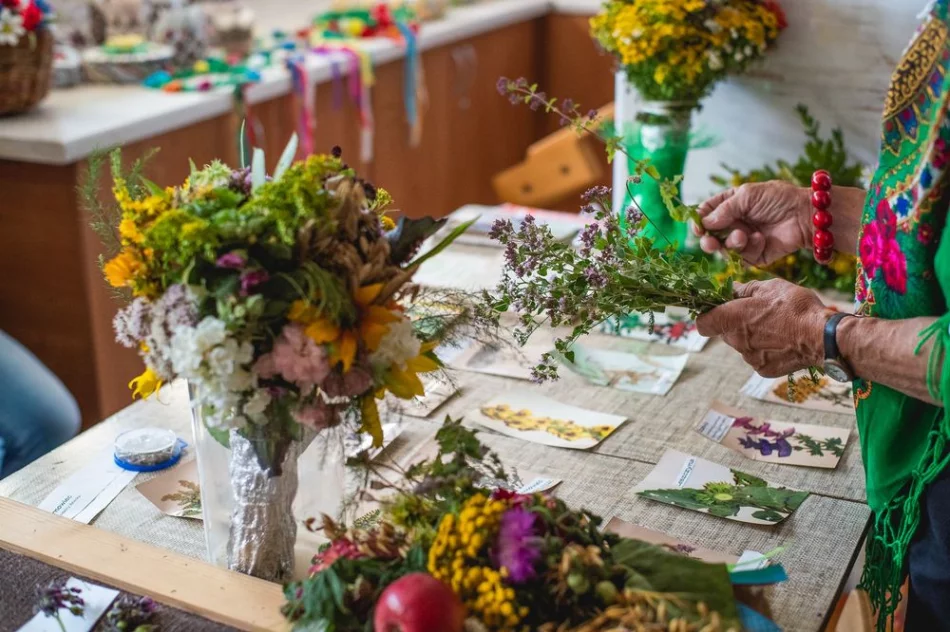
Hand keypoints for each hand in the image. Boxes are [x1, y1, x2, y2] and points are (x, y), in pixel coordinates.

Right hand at [694, 182, 811, 266]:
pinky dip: (749, 249)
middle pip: (711, 236)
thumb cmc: (779, 199)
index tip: (697, 228)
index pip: (707, 213)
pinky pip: (741, 258)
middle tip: (709, 242)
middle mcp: (735, 223)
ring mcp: (744, 240)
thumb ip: (724, 209)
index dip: (699, 221)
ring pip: (724, 249)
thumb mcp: (747, 195)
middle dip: (708, 240)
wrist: (806, 216)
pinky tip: (761, 239)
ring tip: (743, 236)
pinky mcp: (755, 255)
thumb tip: (704, 223)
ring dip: (731, 243)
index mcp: (731, 204)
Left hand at [695, 279, 826, 376]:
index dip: (708, 315)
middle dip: (734, 323)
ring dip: (751, 336)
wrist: (823, 337)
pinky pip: (757, 357)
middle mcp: (736, 341)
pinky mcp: (763, 369)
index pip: (703, 323)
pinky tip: (783, 341)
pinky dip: (765, 350)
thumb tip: (730, 289)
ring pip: (741, 345)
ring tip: (775, 326)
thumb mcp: (770, 287)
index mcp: (732, 318)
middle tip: (756, 313)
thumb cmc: (795, 307)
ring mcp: (749, 358)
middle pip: (725, 333)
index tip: (719, 308)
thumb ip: (744, 290)